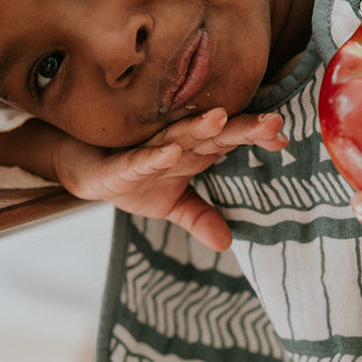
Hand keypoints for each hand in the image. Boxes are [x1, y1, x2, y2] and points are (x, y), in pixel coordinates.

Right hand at [51, 108, 287, 250]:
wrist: (78, 169)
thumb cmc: (130, 177)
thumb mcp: (168, 203)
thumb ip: (199, 217)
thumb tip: (228, 243)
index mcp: (193, 151)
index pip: (231, 140)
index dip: (256, 137)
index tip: (283, 137)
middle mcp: (175, 143)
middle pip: (214, 133)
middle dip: (243, 128)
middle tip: (273, 122)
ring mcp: (147, 151)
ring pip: (178, 136)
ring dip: (200, 128)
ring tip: (223, 118)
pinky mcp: (120, 166)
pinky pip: (140, 160)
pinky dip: (155, 156)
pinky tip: (172, 150)